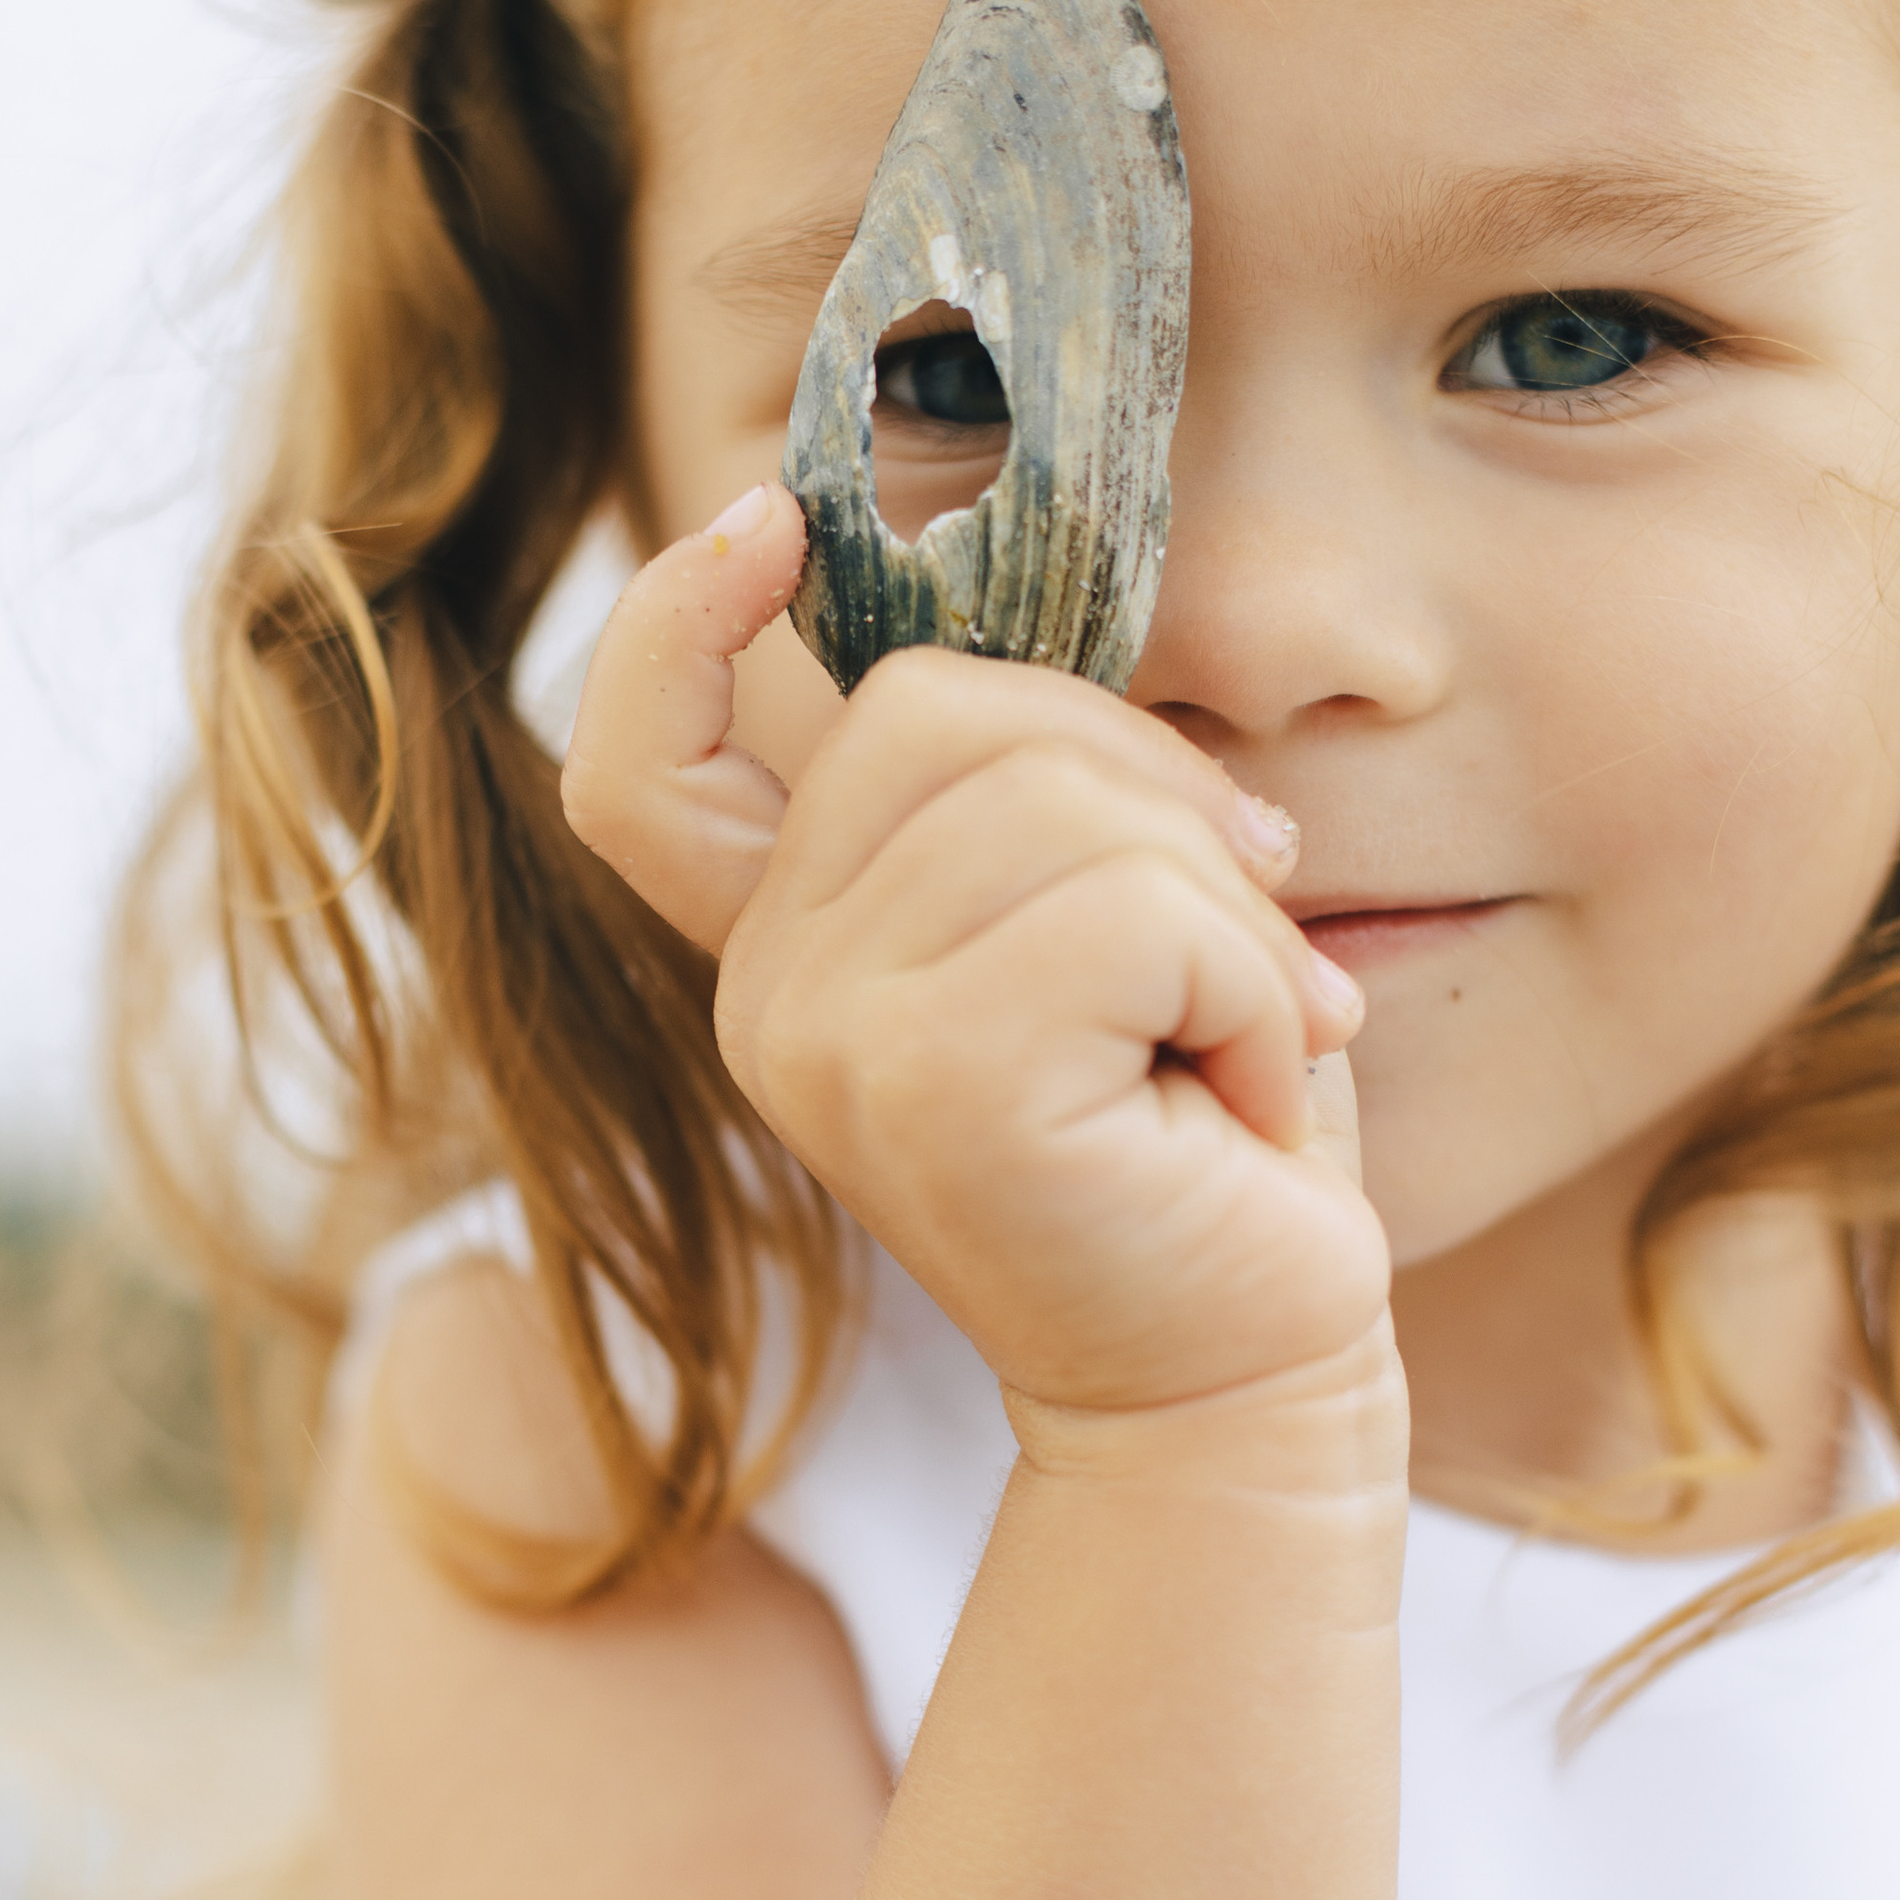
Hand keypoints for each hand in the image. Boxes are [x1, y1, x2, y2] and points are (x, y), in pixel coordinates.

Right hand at [561, 487, 1392, 1426]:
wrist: (1248, 1378)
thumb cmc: (1200, 1144)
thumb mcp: (1102, 921)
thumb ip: (1027, 795)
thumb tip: (1071, 631)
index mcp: (792, 943)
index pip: (646, 757)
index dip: (677, 618)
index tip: (769, 521)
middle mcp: (772, 990)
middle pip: (931, 708)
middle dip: (1144, 782)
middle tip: (1253, 928)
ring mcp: (827, 1040)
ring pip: (1052, 800)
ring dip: (1223, 907)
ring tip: (1250, 1040)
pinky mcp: (931, 1086)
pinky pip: (1134, 908)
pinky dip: (1251, 986)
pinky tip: (1247, 1100)